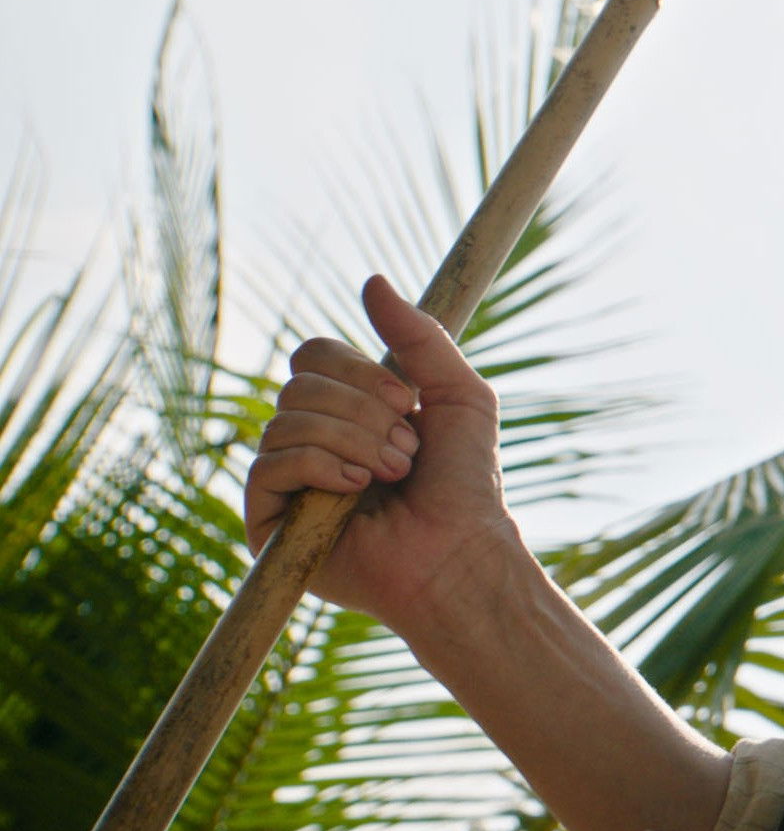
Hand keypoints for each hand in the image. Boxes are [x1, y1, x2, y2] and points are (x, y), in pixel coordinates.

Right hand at [242, 274, 522, 628]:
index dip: (356, 369)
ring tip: (392, 476)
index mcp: (347, 409)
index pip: (314, 355)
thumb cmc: (467, 482)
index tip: (406, 399)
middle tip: (408, 452)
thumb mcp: (460, 395)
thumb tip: (372, 279)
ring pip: (286, 420)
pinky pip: (269, 463)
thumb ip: (419, 336)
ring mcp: (288, 480)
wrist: (460, 551)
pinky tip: (357, 490)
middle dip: (365, 414)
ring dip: (354, 442)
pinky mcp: (268, 520)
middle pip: (300, 383)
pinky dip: (321, 468)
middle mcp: (312, 440)